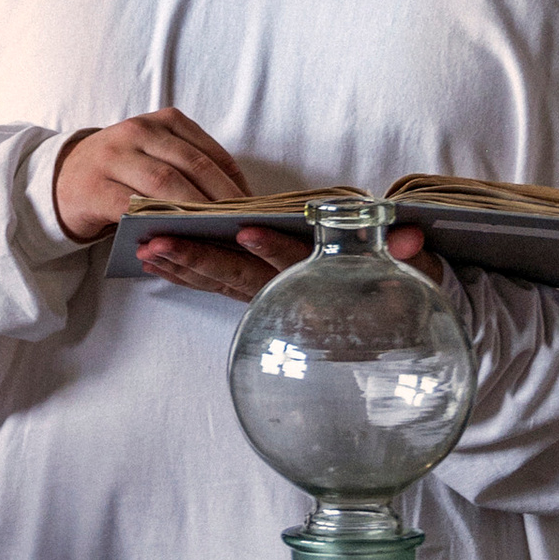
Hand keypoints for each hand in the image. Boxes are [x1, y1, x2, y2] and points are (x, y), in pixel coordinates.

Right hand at [52, 104, 248, 241]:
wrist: (63, 179)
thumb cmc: (123, 172)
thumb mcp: (157, 154)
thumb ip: (190, 168)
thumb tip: (240, 201)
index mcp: (163, 121)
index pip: (208, 151)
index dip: (234, 181)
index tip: (255, 209)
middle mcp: (138, 131)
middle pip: (190, 165)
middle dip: (221, 198)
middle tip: (243, 226)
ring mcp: (113, 157)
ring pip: (164, 183)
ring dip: (194, 211)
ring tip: (216, 234)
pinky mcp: (94, 188)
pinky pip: (132, 207)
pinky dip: (157, 223)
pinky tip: (175, 239)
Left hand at [135, 219, 437, 305]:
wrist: (393, 329)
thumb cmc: (399, 288)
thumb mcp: (414, 271)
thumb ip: (409, 254)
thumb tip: (412, 239)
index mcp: (326, 286)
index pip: (296, 266)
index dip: (271, 249)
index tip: (244, 230)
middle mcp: (291, 299)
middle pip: (239, 277)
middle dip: (198, 259)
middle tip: (157, 242)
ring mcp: (268, 302)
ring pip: (219, 284)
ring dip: (181, 267)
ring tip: (143, 246)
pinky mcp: (255, 298)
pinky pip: (214, 288)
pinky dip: (184, 274)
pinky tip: (154, 258)